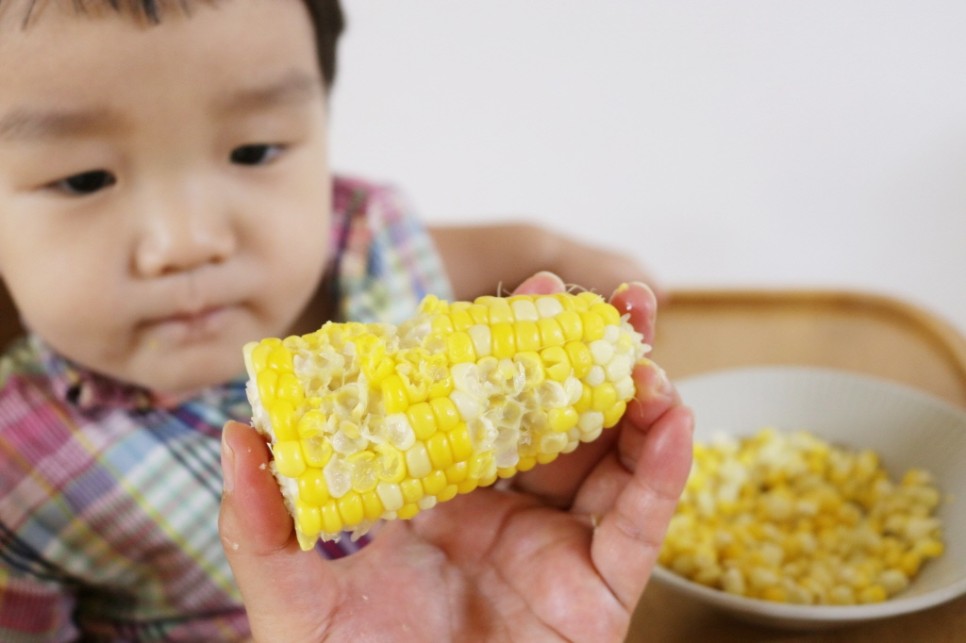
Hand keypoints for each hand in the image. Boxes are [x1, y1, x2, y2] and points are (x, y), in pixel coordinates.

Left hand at [219, 272, 692, 641]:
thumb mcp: (293, 601)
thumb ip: (261, 523)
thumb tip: (234, 432)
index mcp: (441, 502)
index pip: (481, 407)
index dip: (507, 349)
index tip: (526, 293)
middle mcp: (507, 514)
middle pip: (560, 417)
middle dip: (589, 355)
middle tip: (611, 298)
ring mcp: (560, 549)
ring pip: (613, 458)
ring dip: (637, 397)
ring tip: (644, 348)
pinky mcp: (602, 591)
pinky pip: (644, 524)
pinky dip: (666, 470)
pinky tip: (675, 417)